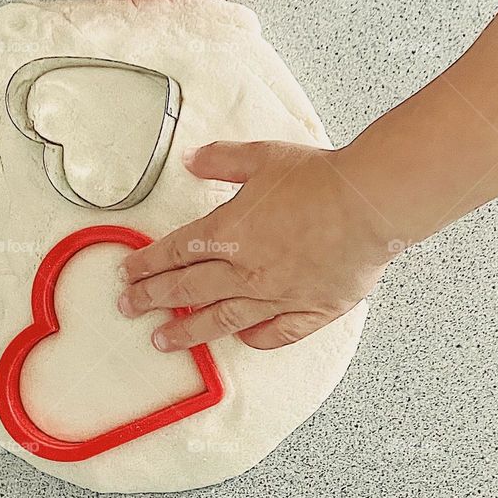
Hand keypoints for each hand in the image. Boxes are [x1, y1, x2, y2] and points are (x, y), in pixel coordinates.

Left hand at [118, 140, 391, 350]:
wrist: (369, 203)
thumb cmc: (321, 179)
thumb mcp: (264, 156)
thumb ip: (223, 160)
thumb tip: (191, 160)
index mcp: (231, 231)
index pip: (176, 252)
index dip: (147, 265)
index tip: (128, 275)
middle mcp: (247, 270)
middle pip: (188, 290)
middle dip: (153, 300)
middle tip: (129, 309)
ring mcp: (278, 295)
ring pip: (222, 319)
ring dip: (189, 331)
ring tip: (165, 341)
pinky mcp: (310, 309)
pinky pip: (276, 333)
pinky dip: (255, 338)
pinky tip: (244, 339)